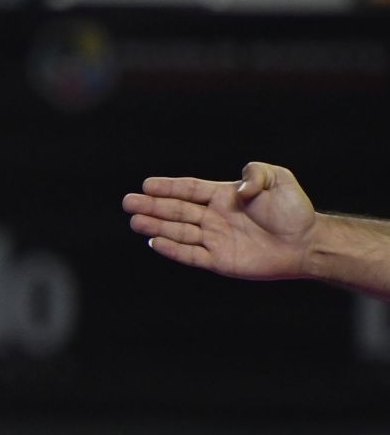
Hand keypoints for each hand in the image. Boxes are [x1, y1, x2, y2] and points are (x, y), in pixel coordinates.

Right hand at [123, 161, 317, 279]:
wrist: (308, 243)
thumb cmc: (295, 210)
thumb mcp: (279, 178)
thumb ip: (256, 174)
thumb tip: (237, 191)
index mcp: (223, 196)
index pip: (189, 190)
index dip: (168, 187)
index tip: (146, 184)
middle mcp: (214, 217)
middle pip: (177, 210)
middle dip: (152, 206)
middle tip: (128, 202)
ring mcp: (215, 239)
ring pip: (179, 231)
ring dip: (156, 226)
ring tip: (135, 221)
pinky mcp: (219, 260)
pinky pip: (190, 254)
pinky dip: (173, 249)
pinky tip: (155, 242)